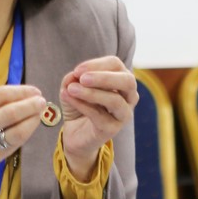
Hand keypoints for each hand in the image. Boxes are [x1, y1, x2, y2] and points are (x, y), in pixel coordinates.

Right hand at [0, 85, 45, 197]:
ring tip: (39, 112)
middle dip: (30, 106)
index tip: (34, 89)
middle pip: (9, 115)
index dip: (20, 91)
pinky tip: (30, 125)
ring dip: (32, 121)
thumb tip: (18, 93)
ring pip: (15, 133)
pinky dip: (25, 133)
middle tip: (41, 100)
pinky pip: (13, 145)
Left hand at [59, 57, 137, 181]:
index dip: (96, 64)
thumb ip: (73, 79)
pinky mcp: (113, 129)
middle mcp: (128, 96)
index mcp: (121, 79)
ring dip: (92, 93)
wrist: (75, 134)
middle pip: (127, 81)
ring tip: (72, 89)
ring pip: (115, 100)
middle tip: (82, 78)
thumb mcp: (72, 87)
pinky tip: (69, 98)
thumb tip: (74, 76)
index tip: (77, 71)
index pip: (116, 64)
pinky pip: (100, 116)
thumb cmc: (79, 105)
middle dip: (103, 77)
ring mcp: (123, 114)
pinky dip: (82, 105)